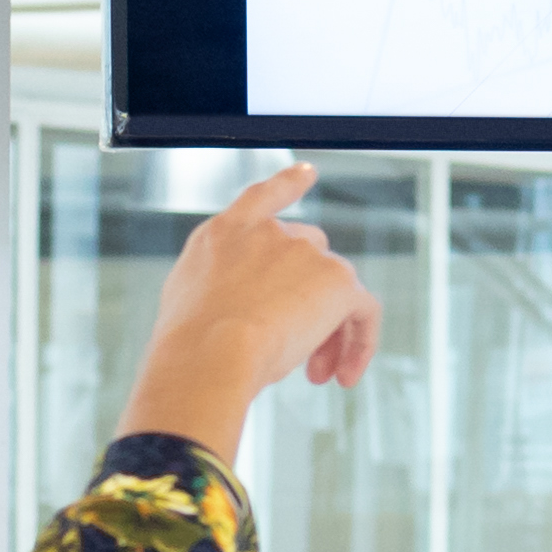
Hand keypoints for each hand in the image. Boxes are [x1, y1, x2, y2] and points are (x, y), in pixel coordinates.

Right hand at [118, 163, 379, 458]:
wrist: (210, 353)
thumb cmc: (189, 345)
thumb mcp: (187, 303)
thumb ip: (220, 289)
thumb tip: (246, 310)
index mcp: (224, 233)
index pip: (263, 197)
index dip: (287, 184)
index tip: (308, 173)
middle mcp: (269, 233)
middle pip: (309, 257)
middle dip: (305, 303)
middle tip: (298, 356)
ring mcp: (305, 251)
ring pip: (333, 290)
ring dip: (326, 334)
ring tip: (314, 377)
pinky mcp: (337, 280)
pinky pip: (363, 310)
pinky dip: (360, 342)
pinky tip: (346, 376)